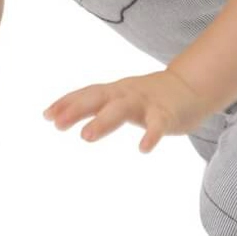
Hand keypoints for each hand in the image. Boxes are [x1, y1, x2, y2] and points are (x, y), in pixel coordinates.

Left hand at [43, 70, 210, 152]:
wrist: (190, 87)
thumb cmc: (148, 96)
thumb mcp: (118, 97)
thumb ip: (92, 105)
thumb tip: (53, 115)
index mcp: (114, 91)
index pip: (86, 94)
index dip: (66, 103)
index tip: (46, 115)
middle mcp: (126, 94)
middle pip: (98, 98)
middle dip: (76, 109)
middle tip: (57, 124)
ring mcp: (146, 103)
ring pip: (121, 109)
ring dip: (102, 121)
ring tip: (86, 136)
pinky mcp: (167, 114)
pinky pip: (157, 125)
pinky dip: (150, 135)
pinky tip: (143, 148)